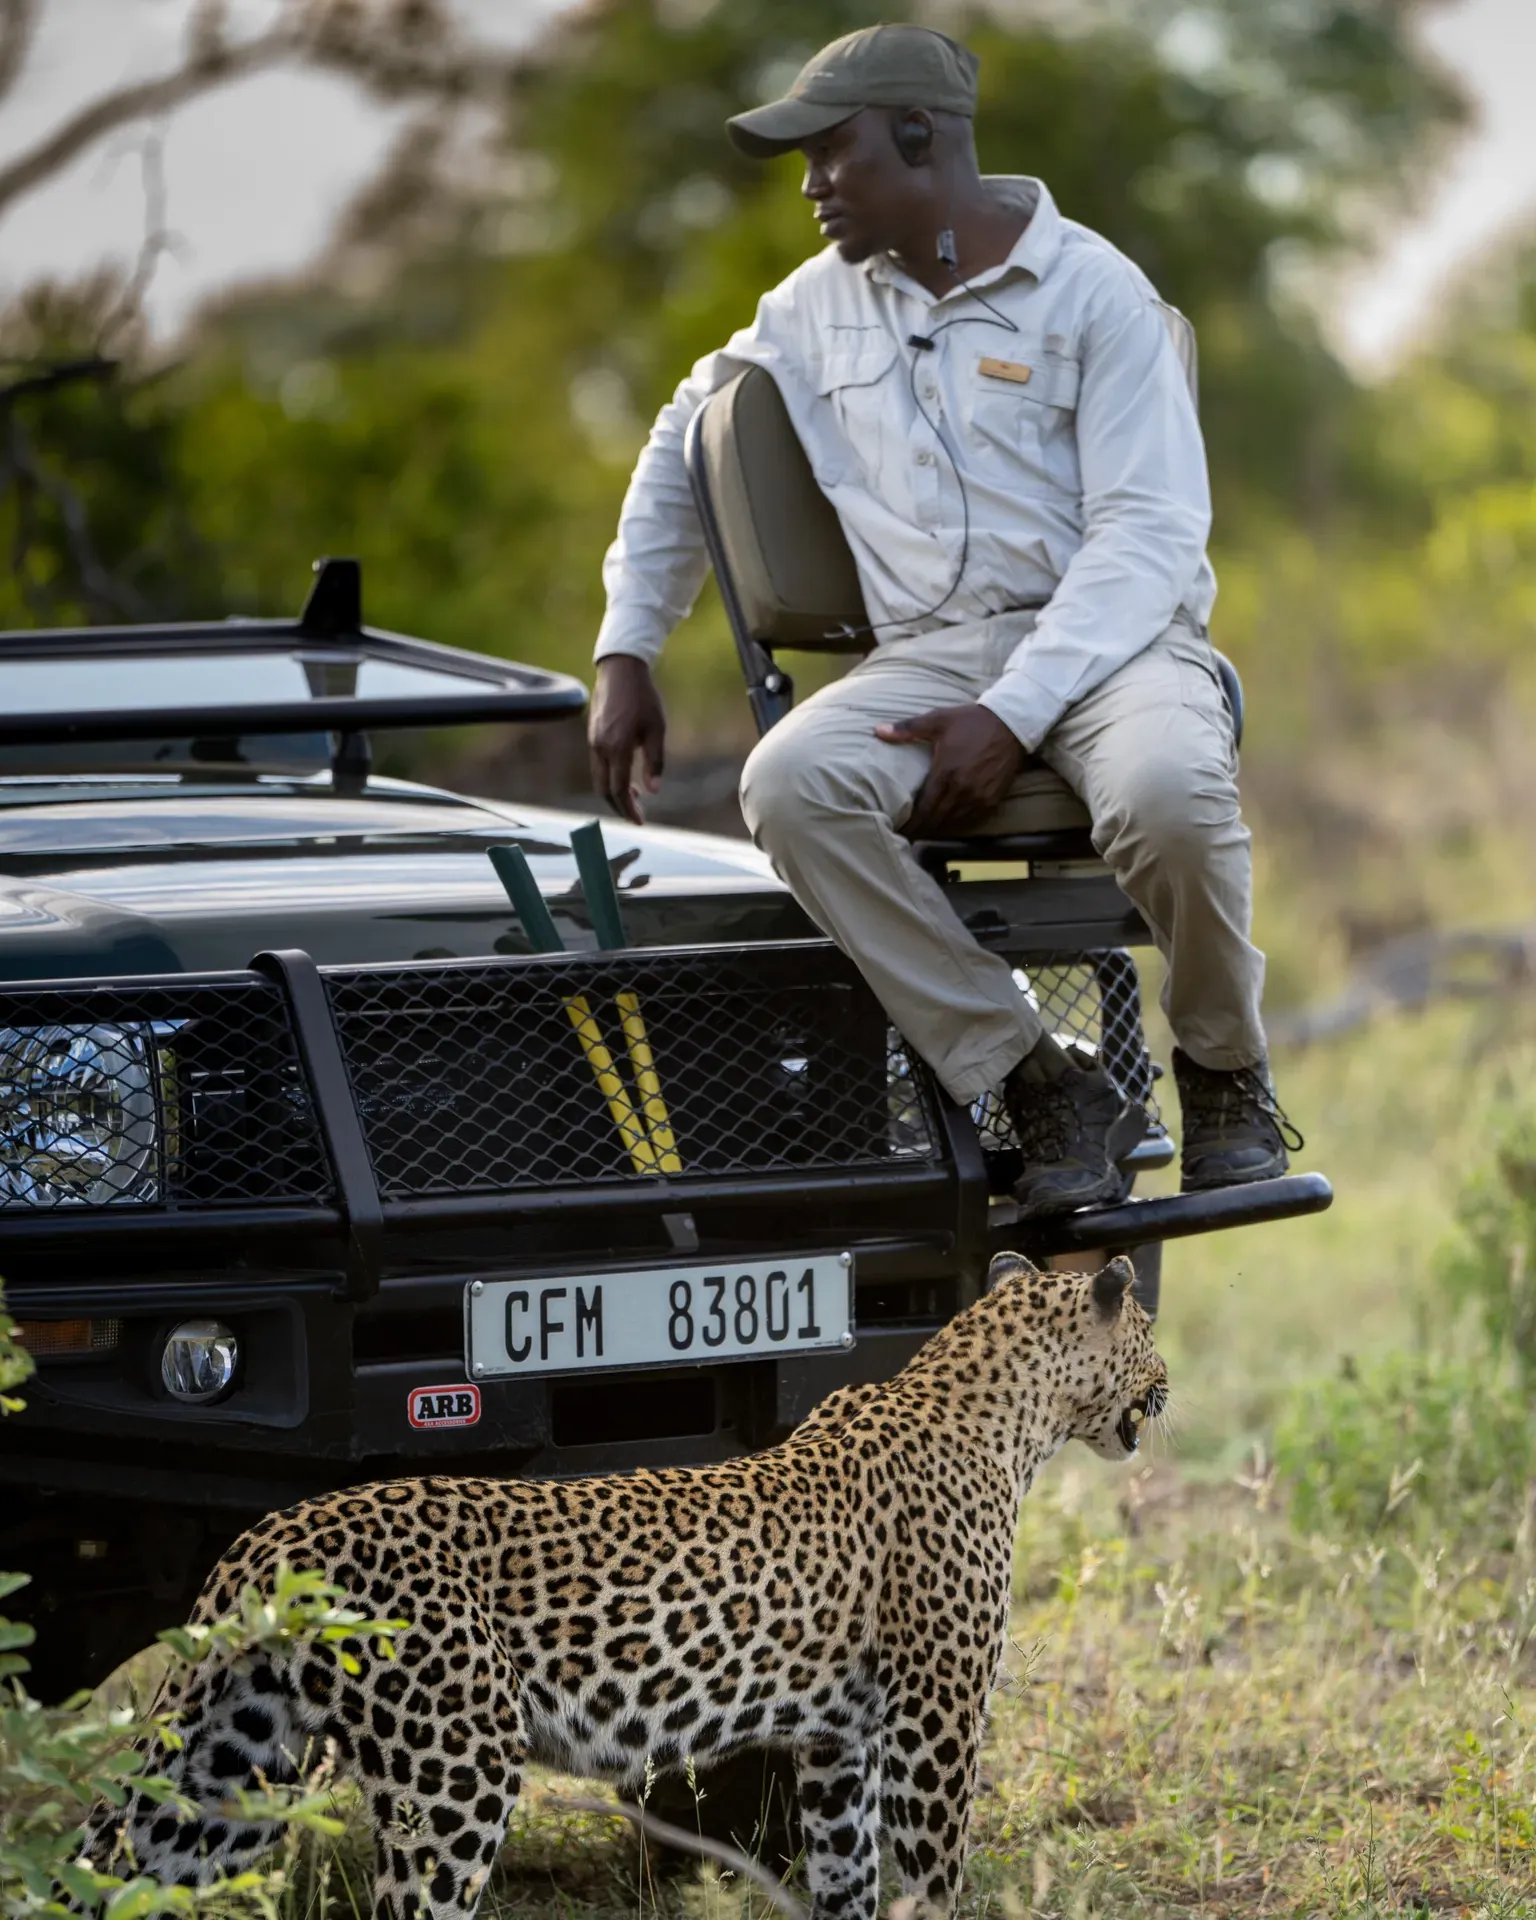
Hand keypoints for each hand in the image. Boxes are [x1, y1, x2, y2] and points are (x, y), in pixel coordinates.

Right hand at [588, 655, 665, 822]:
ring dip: (615, 793)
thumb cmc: (643, 698)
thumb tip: (653, 791)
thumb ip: (654, 762)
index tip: (640, 822)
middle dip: (620, 807)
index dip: (629, 810)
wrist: (620, 671)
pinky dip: (610, 778)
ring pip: (599, 779)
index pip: (619, 790)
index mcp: (617, 748)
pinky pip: (598, 766)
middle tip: (637, 815)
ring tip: (635, 797)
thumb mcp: (656, 729)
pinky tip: (626, 776)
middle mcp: (600, 748)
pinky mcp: (592, 737)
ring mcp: (593, 742)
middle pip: (604, 790)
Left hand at [876, 702, 1025, 838]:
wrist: (1010, 723)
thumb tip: (877, 730)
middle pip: (936, 821)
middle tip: (907, 835)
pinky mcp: (992, 800)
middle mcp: (962, 791)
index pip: (923, 809)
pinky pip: (971, 820)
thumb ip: (907, 728)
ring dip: (938, 829)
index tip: (899, 828)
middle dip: (921, 830)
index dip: (911, 823)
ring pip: (953, 823)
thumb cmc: (971, 721)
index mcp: (945, 774)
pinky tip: (947, 825)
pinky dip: (957, 824)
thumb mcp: (938, 720)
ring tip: (923, 833)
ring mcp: (979, 798)